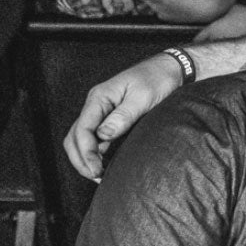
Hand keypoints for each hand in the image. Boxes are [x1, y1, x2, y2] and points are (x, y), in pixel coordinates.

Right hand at [63, 52, 191, 179]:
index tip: (96, 168)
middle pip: (75, 136)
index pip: (82, 128)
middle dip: (81, 158)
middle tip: (95, 176)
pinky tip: (104, 164)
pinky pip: (95, 138)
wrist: (171, 69)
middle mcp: (96, 105)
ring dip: (86, 157)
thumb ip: (122, 116)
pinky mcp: (111, 118)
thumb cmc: (158, 79)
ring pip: (82, 138)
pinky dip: (95, 153)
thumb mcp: (143, 98)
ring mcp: (102, 112)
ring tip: (98, 175)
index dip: (86, 152)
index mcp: (100, 97)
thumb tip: (102, 135)